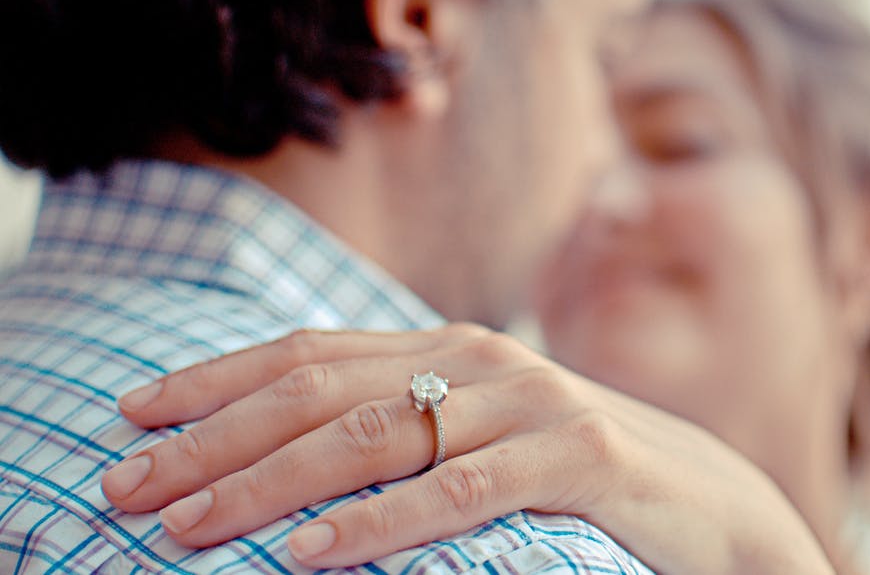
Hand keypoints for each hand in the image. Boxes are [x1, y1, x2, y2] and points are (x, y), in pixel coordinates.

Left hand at [102, 326, 830, 572]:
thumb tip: (288, 453)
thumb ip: (404, 424)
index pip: (308, 351)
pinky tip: (311, 553)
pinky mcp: (578, 453)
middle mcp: (479, 359)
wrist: (710, 499)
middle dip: (213, 439)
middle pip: (321, 390)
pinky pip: (462, 491)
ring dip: (270, 483)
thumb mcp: (478, 437)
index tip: (132, 414)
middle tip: (127, 487)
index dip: (215, 379)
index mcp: (447, 348)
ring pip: (378, 434)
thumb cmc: (576, 472)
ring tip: (190, 526)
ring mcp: (531, 402)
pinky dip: (380, 522)